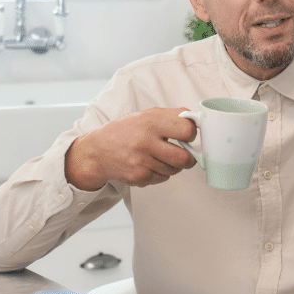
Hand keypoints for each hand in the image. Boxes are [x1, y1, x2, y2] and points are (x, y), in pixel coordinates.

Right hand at [64, 107, 199, 190]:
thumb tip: (196, 121)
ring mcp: (141, 161)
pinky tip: (149, 164)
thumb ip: (172, 116)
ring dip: (172, 165)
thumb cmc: (125, 131)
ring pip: (174, 169)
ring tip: (160, 156)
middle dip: (189, 158)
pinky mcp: (139, 177)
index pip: (187, 130)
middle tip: (185, 154)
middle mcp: (145, 141)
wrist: (97, 151)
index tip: (188, 135)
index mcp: (150, 122)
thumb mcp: (146, 115)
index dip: (192, 133)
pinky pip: (163, 178)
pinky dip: (161, 173)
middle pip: (184, 157)